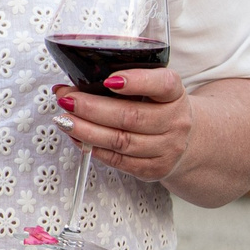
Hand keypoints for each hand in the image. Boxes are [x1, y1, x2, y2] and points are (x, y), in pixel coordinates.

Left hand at [54, 65, 193, 183]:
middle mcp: (175, 121)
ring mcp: (167, 148)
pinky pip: (118, 160)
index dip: (136, 81)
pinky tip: (77, 137)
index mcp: (175, 94)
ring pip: (120, 141)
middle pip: (130, 116)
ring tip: (64, 120)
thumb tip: (66, 88)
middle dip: (91, 108)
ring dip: (86, 130)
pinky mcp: (154, 169)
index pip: (163, 84)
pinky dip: (93, 148)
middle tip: (67, 100)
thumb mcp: (149, 89)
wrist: (185, 140)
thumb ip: (115, 83)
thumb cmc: (157, 109)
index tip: (108, 80)